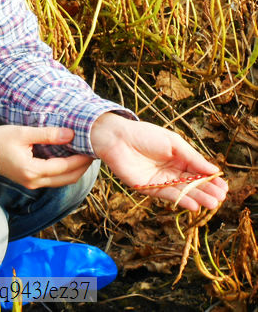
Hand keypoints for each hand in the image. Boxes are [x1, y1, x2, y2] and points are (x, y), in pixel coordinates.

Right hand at [0, 125, 94, 188]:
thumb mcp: (24, 133)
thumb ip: (48, 134)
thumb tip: (71, 134)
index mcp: (32, 170)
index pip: (64, 167)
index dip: (80, 159)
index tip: (92, 149)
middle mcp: (33, 182)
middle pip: (67, 179)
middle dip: (82, 168)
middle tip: (92, 154)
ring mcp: (31, 184)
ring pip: (61, 182)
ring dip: (74, 171)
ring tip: (83, 156)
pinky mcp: (29, 181)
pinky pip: (53, 180)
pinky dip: (64, 172)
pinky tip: (68, 159)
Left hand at [91, 112, 227, 210]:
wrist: (117, 138)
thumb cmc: (144, 135)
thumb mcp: (173, 143)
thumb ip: (192, 157)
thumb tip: (213, 170)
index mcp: (178, 157)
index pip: (198, 171)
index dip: (211, 179)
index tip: (224, 187)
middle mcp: (171, 170)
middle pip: (192, 183)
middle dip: (207, 190)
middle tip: (221, 198)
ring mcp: (160, 180)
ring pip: (182, 191)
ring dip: (198, 198)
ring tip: (213, 204)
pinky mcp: (148, 187)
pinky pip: (167, 195)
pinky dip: (181, 200)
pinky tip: (194, 205)